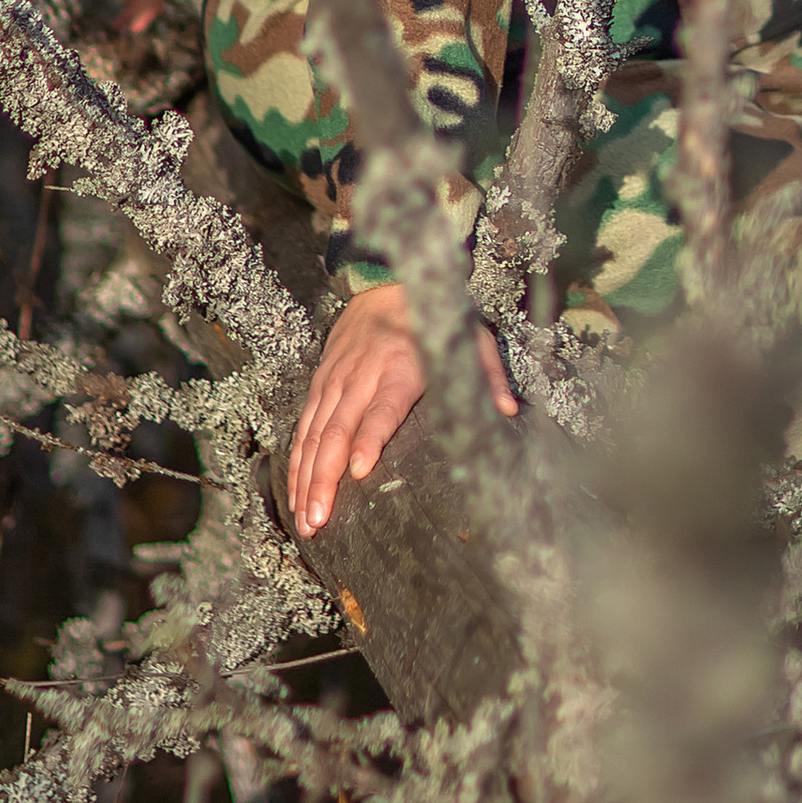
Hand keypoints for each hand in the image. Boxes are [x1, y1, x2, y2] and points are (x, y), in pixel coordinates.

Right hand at [284, 282, 519, 537]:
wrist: (385, 283)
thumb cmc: (433, 320)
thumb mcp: (469, 339)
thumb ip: (487, 375)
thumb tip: (507, 410)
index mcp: (400, 367)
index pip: (382, 408)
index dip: (370, 438)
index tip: (360, 470)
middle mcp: (362, 375)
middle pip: (338, 430)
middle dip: (325, 477)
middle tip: (320, 519)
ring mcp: (336, 379)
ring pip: (314, 433)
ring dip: (306, 477)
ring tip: (305, 518)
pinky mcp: (320, 382)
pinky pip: (303, 425)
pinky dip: (295, 460)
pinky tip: (294, 491)